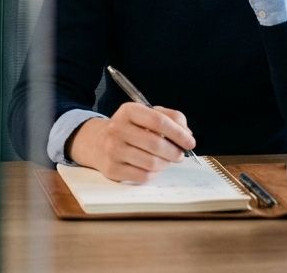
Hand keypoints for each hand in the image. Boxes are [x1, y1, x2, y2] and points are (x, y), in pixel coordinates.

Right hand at [68, 103, 195, 182]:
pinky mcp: (112, 169)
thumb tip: (186, 133)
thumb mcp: (146, 114)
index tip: (190, 142)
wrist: (96, 142)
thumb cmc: (129, 128)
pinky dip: (154, 174)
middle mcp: (117, 128)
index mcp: (128, 111)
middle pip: (156, 144)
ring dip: (165, 164)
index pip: (158, 121)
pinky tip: (152, 167)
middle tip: (179, 155)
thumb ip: (171, 118)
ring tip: (165, 160)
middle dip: (175, 152)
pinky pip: (143, 176)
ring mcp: (113, 150)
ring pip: (152, 163)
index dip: (178, 133)